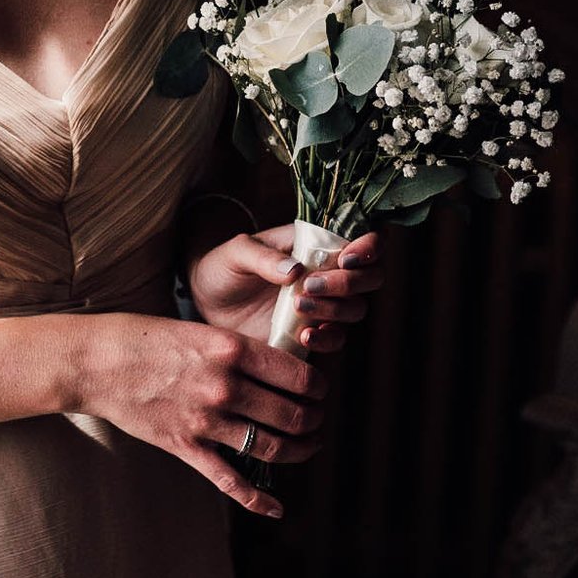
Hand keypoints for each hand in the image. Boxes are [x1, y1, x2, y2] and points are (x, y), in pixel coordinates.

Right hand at [72, 313, 328, 517]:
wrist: (94, 362)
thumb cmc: (143, 338)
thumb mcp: (198, 329)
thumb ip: (237, 349)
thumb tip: (277, 365)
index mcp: (231, 349)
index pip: (298, 375)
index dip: (317, 387)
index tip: (318, 391)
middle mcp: (224, 386)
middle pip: (292, 414)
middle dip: (313, 420)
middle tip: (315, 420)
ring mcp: (205, 420)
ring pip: (272, 447)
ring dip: (299, 451)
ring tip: (306, 447)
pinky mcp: (185, 446)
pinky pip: (229, 481)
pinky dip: (257, 500)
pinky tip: (276, 509)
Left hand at [187, 224, 384, 352]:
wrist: (207, 303)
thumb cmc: (225, 267)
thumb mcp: (236, 252)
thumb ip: (263, 256)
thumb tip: (296, 270)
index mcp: (317, 244)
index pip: (363, 238)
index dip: (370, 246)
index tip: (347, 258)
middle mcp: (328, 273)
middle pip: (370, 277)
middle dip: (348, 283)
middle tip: (310, 286)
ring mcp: (323, 305)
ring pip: (356, 309)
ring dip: (335, 309)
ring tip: (298, 307)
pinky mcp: (311, 333)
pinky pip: (335, 339)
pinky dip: (326, 339)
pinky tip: (303, 337)